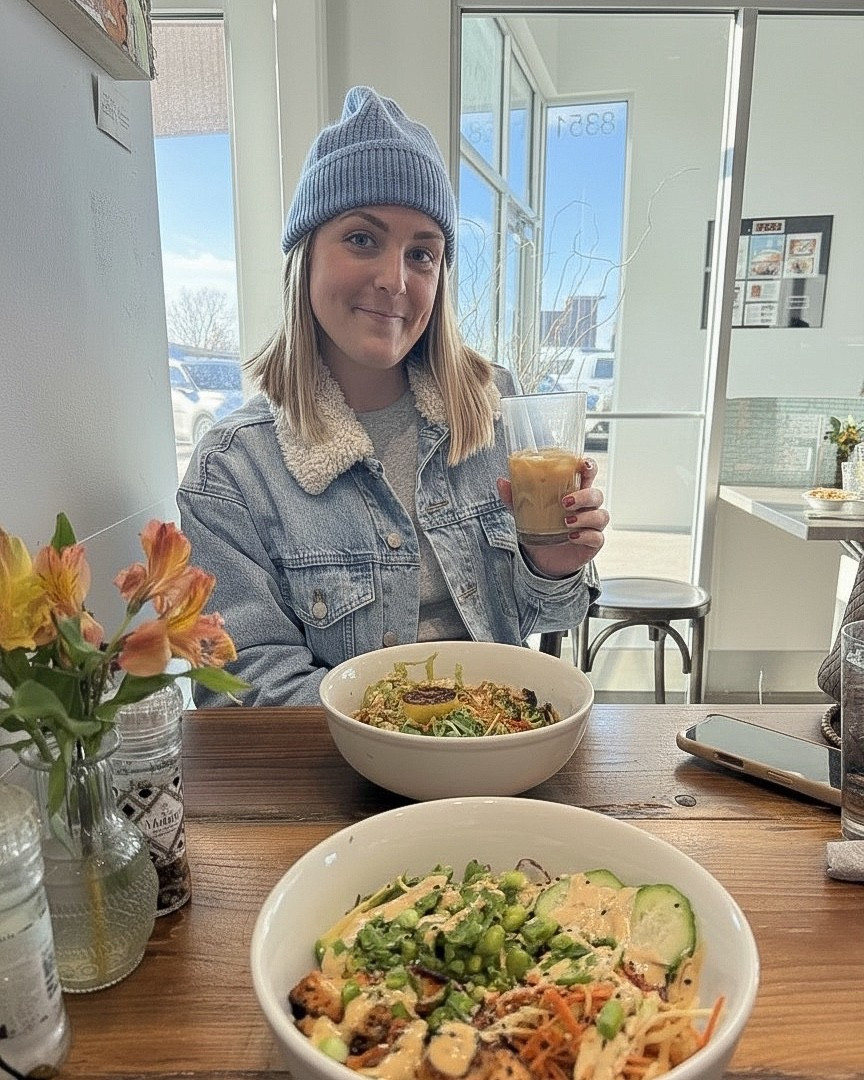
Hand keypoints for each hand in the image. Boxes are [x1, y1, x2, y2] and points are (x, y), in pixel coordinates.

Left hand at [497, 458, 608, 576]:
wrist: (542, 558)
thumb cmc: (540, 528)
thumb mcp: (525, 512)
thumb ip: (514, 497)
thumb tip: (502, 482)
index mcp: (574, 493)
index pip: (588, 474)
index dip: (589, 467)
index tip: (583, 465)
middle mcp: (586, 508)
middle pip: (597, 494)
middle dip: (584, 496)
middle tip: (565, 502)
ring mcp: (592, 525)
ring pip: (601, 515)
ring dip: (585, 517)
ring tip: (566, 522)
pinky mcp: (592, 543)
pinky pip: (597, 537)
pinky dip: (586, 536)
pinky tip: (571, 537)